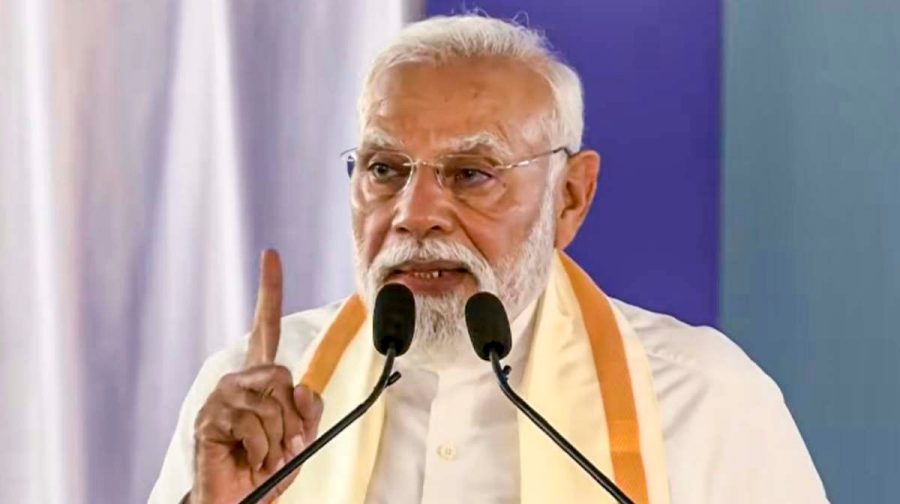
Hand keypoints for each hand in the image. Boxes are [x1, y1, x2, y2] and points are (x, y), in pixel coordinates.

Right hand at [189, 250, 323, 503]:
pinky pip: (256, 426)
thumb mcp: (299, 438)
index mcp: (259, 380)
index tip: (271, 255)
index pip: (264, 327)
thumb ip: (308, 411)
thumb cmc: (264, 469)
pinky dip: (262, 451)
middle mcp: (238, 381)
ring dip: (278, 441)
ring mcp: (221, 397)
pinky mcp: (211, 418)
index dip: (269, 291)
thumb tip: (306, 390)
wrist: (235, 500)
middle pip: (283, 378)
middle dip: (292, 420)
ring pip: (273, 405)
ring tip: (262, 457)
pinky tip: (248, 460)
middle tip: (282, 446)